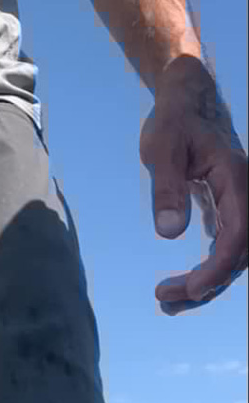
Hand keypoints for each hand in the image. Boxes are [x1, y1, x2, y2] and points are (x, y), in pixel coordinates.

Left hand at [140, 55, 248, 313]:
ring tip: (166, 302)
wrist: (187, 100)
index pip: (237, 236)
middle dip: (207, 284)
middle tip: (164, 300)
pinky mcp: (228, 209)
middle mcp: (246, 196)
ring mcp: (240, 204)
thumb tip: (169, 233)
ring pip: (234, 255)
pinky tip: (182, 288)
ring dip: (206, 283)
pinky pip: (225, 246)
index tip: (190, 290)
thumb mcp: (162, 149)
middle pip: (239, 254)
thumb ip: (167, 188)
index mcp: (237, 181)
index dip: (217, 269)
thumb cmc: (174, 121)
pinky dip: (207, 269)